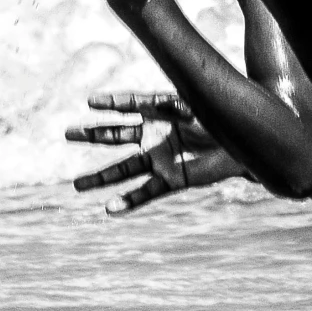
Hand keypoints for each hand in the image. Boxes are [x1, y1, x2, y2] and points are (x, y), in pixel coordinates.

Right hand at [68, 91, 248, 212]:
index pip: (130, 104)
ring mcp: (160, 158)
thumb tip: (156, 104)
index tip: (90, 101)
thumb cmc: (222, 119)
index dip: (111, 102)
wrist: (244, 145)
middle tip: (67, 133)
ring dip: (101, 178)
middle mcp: (155, 135)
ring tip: (77, 185)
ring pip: (124, 169)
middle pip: (117, 135)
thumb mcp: (198, 107)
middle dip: (93, 134)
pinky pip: (145, 192)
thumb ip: (176, 106)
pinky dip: (128, 201)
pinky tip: (109, 209)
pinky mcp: (171, 179)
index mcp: (160, 111)